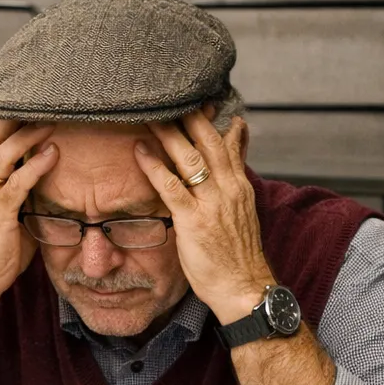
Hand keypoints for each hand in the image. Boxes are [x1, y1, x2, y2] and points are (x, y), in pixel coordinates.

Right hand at [0, 120, 58, 294]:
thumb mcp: (11, 218)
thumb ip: (24, 199)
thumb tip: (49, 188)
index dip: (7, 122)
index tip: (31, 108)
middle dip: (16, 118)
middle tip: (44, 104)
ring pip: (4, 154)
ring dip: (29, 136)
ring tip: (52, 122)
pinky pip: (18, 182)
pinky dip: (37, 165)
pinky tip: (53, 155)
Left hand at [134, 112, 274, 323]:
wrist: (244, 288)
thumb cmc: (237, 254)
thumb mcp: (242, 208)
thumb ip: (235, 172)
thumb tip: (238, 136)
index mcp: (239, 185)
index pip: (224, 141)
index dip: (205, 118)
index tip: (190, 99)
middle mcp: (228, 188)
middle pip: (206, 141)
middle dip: (185, 116)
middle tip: (162, 96)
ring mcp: (212, 204)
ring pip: (188, 158)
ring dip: (166, 133)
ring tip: (146, 114)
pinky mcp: (194, 221)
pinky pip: (172, 187)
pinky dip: (154, 166)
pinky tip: (140, 151)